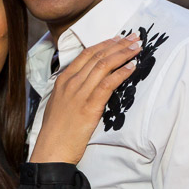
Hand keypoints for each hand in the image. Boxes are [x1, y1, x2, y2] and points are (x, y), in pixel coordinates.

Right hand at [29, 35, 141, 164]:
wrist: (52, 150)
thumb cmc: (57, 131)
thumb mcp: (59, 103)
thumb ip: (72, 90)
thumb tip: (87, 83)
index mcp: (63, 80)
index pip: (86, 54)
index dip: (105, 44)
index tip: (119, 38)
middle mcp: (71, 82)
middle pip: (97, 56)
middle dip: (118, 44)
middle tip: (134, 37)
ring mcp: (79, 93)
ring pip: (104, 65)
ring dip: (123, 54)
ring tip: (137, 48)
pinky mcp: (89, 106)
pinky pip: (108, 84)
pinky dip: (121, 73)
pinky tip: (132, 67)